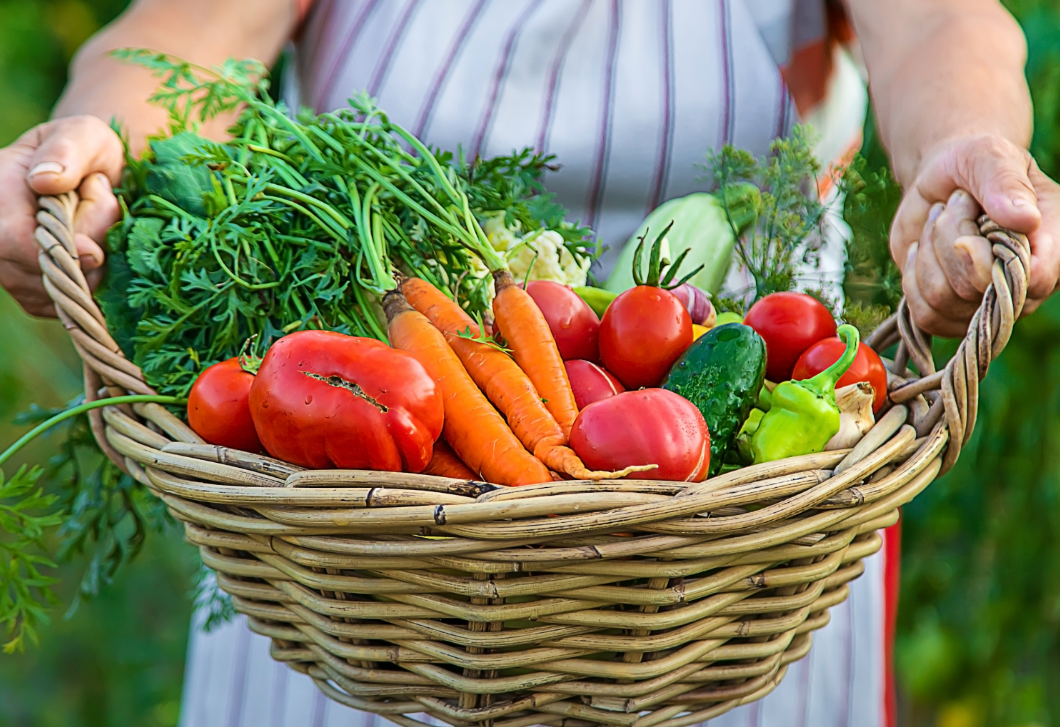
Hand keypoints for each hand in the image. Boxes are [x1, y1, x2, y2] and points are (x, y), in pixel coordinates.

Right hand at [0, 115, 123, 316]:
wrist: (91, 178)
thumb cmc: (87, 152)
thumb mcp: (83, 136)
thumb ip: (67, 152)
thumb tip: (45, 181)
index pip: (14, 240)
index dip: (58, 253)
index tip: (96, 252)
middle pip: (37, 272)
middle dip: (84, 257)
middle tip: (102, 222)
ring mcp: (7, 268)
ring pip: (52, 292)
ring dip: (90, 272)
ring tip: (93, 232)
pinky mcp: (29, 293)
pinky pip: (62, 306)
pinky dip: (87, 288)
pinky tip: (89, 257)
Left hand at [890, 133, 1059, 336]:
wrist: (943, 183)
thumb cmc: (975, 166)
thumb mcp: (990, 156)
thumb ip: (1005, 183)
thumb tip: (1026, 219)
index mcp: (1053, 246)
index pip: (1035, 278)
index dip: (995, 257)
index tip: (979, 218)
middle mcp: (1025, 286)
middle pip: (974, 287)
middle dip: (952, 237)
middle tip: (957, 205)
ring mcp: (987, 306)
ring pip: (943, 299)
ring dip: (930, 251)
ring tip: (941, 221)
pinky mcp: (952, 315)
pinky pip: (925, 314)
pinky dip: (913, 275)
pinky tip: (924, 249)